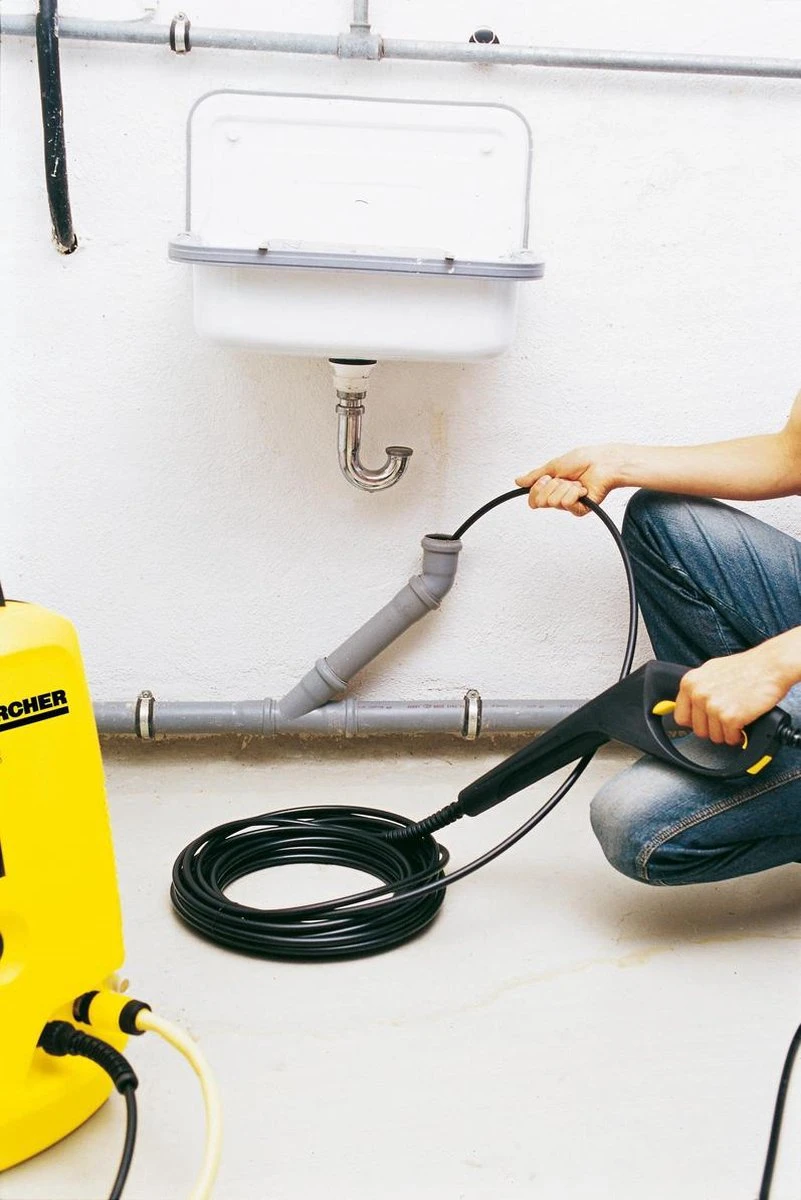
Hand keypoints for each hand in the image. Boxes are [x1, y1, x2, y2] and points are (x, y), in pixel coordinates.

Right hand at [515, 445, 623, 515]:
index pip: (533, 499)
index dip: (537, 488)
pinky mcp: (579, 510)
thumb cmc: (584, 460)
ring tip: (576, 482)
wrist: (603, 463)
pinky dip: (574, 492)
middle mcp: (558, 498)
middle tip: (565, 478)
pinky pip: (567, 504)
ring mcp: (569, 505)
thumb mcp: (553, 466)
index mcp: (551, 488)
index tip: (547, 477)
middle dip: (552, 485)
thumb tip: (518, 481)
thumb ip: (535, 476)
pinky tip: (582, 488)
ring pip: (553, 502)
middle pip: (541, 501)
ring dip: (565, 487)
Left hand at [674, 646, 790, 744]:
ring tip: (736, 720)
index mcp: (690, 682)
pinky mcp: (730, 717)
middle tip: (725, 721)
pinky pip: (729, 738)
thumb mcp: (712, 671)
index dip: (696, 721)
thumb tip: (690, 702)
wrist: (771, 666)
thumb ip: (699, 687)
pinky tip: (743, 726)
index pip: (681, 716)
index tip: (705, 721)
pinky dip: (738, 736)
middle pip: (698, 730)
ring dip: (726, 732)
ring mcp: (713, 707)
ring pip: (714, 736)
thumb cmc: (746, 667)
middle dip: (713, 729)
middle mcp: (698, 694)